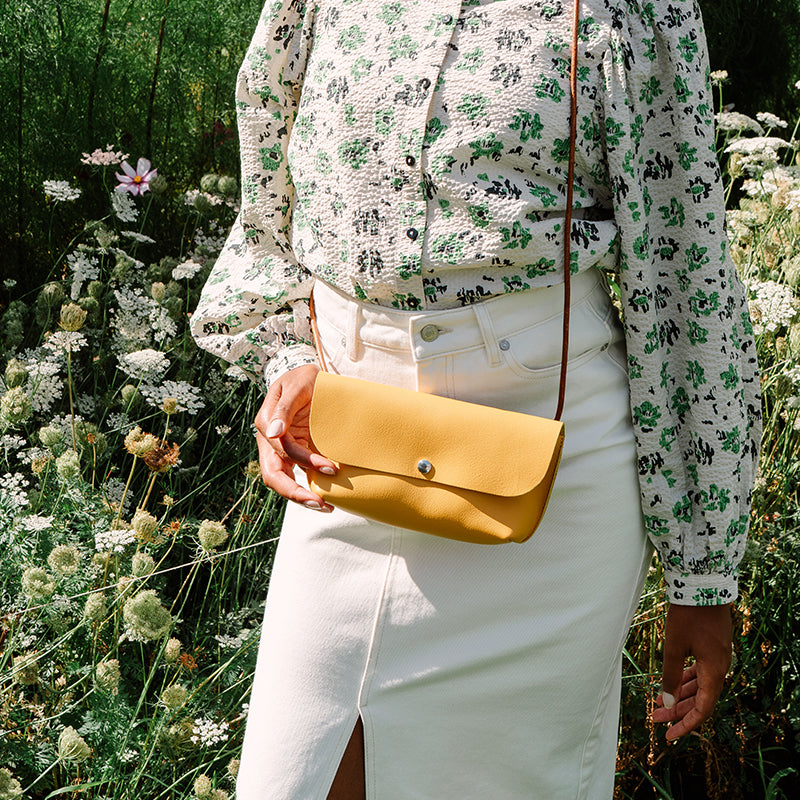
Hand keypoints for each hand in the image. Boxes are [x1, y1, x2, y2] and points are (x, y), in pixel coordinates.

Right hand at [253, 364, 336, 510]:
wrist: (311, 380)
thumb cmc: (303, 378)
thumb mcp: (298, 384)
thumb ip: (285, 407)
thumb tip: (273, 432)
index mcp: (267, 422)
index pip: (282, 450)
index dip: (305, 461)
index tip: (332, 467)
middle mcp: (270, 441)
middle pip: (273, 475)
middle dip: (295, 493)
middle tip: (321, 504)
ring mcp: (280, 450)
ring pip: (282, 481)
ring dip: (301, 496)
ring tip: (326, 507)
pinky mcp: (294, 454)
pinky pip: (296, 477)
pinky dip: (308, 489)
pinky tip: (326, 499)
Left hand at [653, 603, 732, 740]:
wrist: (703, 587)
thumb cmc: (688, 616)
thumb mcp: (674, 647)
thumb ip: (670, 675)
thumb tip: (666, 703)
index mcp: (714, 671)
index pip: (703, 709)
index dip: (686, 724)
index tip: (669, 735)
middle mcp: (720, 667)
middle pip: (700, 698)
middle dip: (677, 710)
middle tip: (655, 719)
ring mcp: (718, 656)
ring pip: (700, 684)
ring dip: (680, 695)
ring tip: (659, 703)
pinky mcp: (713, 646)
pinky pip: (701, 671)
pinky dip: (686, 679)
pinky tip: (673, 682)